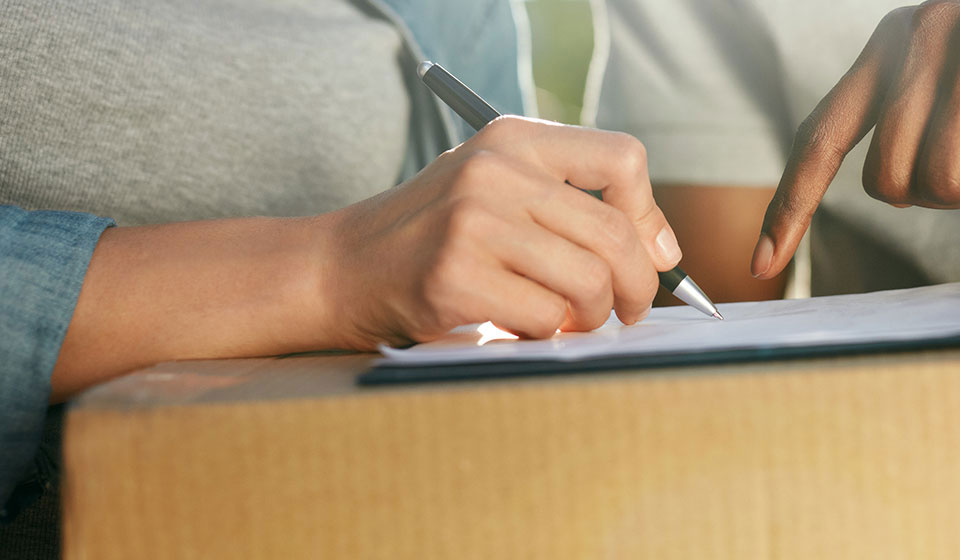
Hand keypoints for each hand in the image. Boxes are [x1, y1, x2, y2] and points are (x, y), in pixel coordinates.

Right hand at [322, 116, 681, 348]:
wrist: (343, 267)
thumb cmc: (432, 235)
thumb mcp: (496, 192)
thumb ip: (569, 206)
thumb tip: (661, 251)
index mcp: (511, 139)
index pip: (622, 159)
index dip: (648, 215)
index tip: (651, 254)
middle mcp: (494, 171)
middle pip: (615, 233)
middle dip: (637, 286)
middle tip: (627, 311)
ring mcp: (471, 222)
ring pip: (587, 282)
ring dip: (592, 317)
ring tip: (570, 322)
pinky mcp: (454, 277)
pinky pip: (544, 318)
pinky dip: (547, 336)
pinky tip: (523, 330)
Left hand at [752, 1, 959, 278]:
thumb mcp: (946, 76)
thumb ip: (908, 117)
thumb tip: (892, 188)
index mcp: (888, 48)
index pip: (817, 138)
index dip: (789, 206)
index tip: (761, 264)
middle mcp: (915, 38)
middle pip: (887, 181)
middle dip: (933, 193)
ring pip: (936, 184)